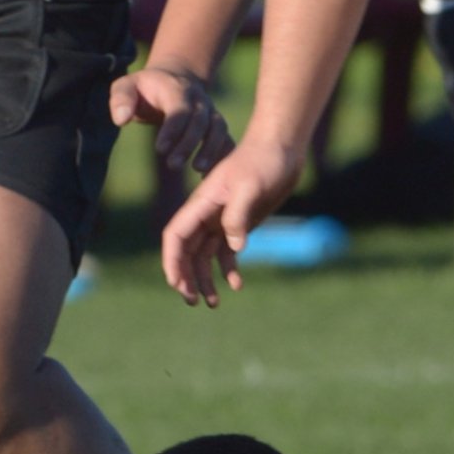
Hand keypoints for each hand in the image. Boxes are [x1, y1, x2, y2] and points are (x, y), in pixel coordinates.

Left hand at [110, 62, 228, 178]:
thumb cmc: (145, 88)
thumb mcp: (127, 85)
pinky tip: (210, 176)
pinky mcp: (216, 125)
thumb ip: (121, 98)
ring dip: (211, 150)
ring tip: (198, 170)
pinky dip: (223, 156)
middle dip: (188, 144)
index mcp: (177, 90)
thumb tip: (121, 120)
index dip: (172, 129)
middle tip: (173, 165)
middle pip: (200, 121)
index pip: (179, 109)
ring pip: (218, 129)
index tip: (160, 149)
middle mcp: (198, 100)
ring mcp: (211, 112)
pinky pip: (226, 139)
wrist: (174, 78)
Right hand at [156, 133, 302, 307]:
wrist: (281, 150)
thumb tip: (234, 248)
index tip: (177, 284)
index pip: (176, 235)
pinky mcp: (238, 225)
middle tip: (193, 302)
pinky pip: (225, 253)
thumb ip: (238, 216)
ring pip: (203, 256)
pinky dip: (227, 270)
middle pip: (185, 251)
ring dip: (204, 279)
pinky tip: (236, 285)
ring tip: (212, 304)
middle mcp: (206, 214)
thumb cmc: (263, 161)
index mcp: (201, 204)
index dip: (172, 261)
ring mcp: (220, 220)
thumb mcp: (251, 186)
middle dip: (185, 277)